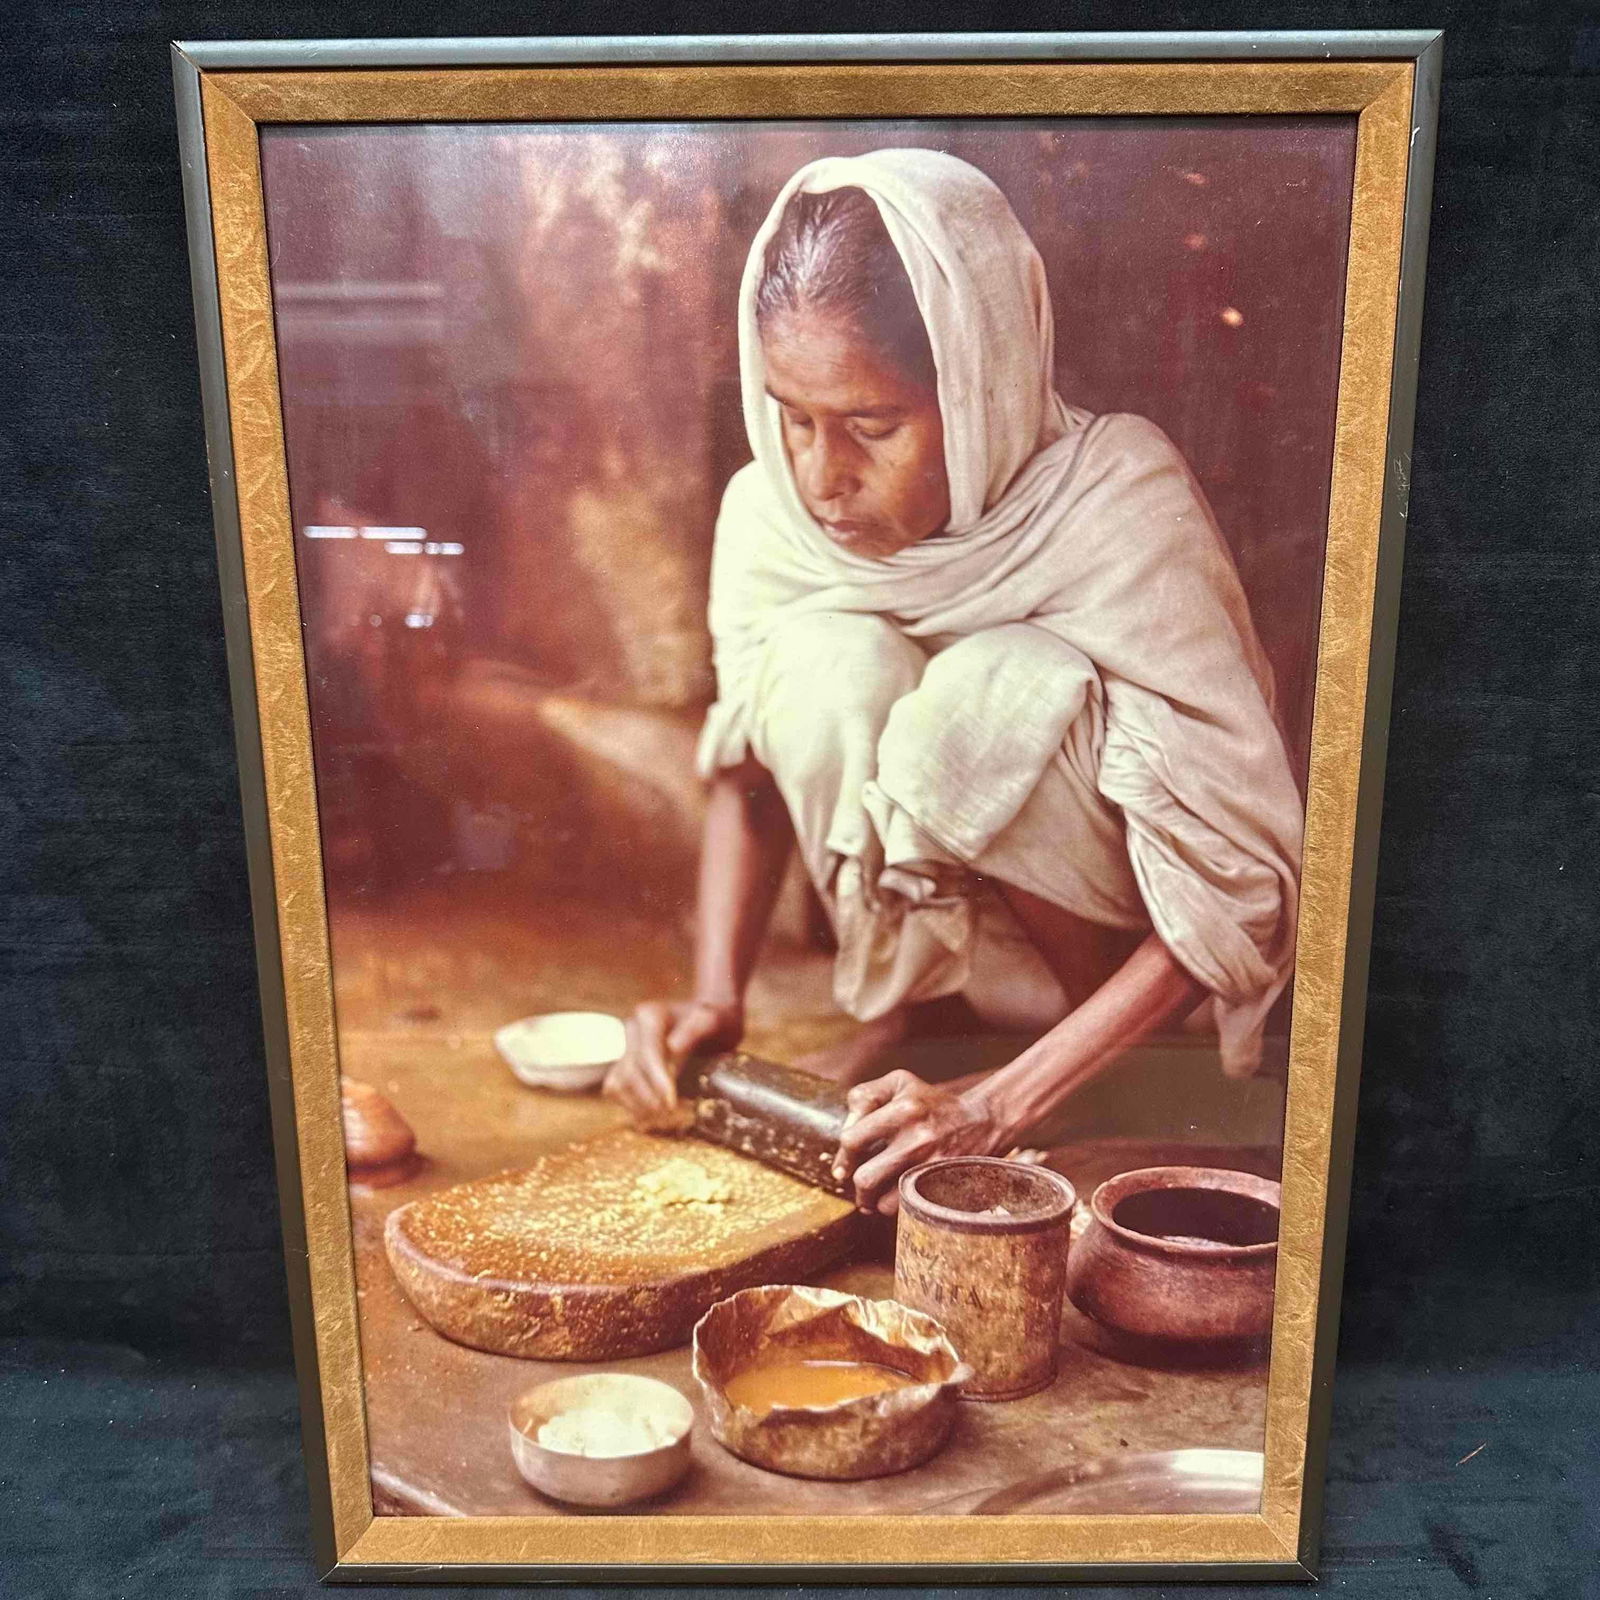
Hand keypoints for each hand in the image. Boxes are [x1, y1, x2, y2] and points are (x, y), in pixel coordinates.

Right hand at [602, 999, 743, 1129]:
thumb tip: (673, 1047)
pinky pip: (617, 1089)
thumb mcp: (712, 1020)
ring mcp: (626, 1047)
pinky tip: (650, 1118)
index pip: (648, 1052)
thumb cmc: (713, 1020)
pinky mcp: (624, 1064)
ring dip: (638, 1105)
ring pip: (618, 1082)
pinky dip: (631, 1105)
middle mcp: (632, 1030)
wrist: (708, 1022)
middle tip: (672, 1115)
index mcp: (650, 1016)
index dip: (657, 1080)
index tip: (671, 1102)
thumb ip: (695, 1028)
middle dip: (650, 1097)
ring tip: (662, 1119)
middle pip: (631, 1071)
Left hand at [831, 1070, 1006, 1215]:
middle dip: (855, 1188)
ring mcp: (933, 1164)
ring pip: (885, 1202)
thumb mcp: (899, 1083)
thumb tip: (845, 1130)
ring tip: (874, 1197)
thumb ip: (865, 1096)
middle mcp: (918, 1138)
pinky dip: (897, 1207)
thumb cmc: (932, 1102)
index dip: (843, 1157)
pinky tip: (896, 1197)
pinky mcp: (945, 1184)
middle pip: (866, 1179)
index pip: (853, 1140)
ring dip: (874, 1203)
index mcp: (904, 1108)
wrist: (983, 1121)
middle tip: (857, 1188)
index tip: (843, 1167)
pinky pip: (908, 1208)